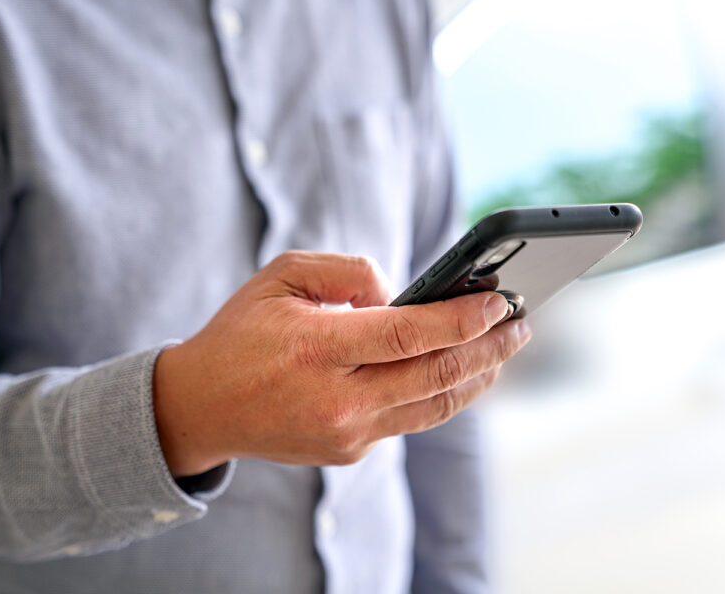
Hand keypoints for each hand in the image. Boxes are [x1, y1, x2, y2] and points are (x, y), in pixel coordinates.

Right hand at [153, 251, 530, 475]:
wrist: (202, 406)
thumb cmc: (242, 332)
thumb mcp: (282, 276)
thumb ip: (347, 272)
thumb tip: (402, 294)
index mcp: (317, 348)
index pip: (410, 334)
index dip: (463, 318)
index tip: (499, 301)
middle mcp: (337, 398)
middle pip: (436, 375)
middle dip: (489, 348)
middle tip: (521, 324)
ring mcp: (347, 432)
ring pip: (434, 406)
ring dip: (479, 377)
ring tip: (506, 349)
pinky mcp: (350, 451)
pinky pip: (410, 420)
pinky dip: (444, 395)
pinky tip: (463, 373)